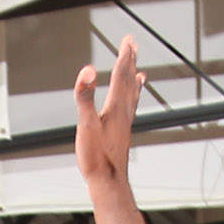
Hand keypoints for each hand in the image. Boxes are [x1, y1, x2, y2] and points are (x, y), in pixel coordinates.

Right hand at [72, 37, 145, 190]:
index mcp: (115, 107)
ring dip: (132, 80)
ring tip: (138, 71)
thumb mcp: (86, 124)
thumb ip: (85, 97)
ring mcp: (123, 124)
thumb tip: (88, 72)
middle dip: (129, 62)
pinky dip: (130, 103)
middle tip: (132, 45)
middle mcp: (123, 113)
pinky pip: (128, 111)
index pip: (121, 75)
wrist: (108, 183)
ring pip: (131, 96)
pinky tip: (128, 106)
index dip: (124, 56)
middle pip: (128, 81)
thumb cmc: (96, 157)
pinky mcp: (121, 134)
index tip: (128, 40)